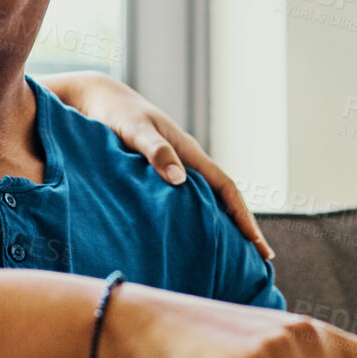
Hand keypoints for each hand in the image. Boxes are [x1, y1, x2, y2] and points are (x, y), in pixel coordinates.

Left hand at [40, 71, 273, 259]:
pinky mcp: (157, 174)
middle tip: (259, 258)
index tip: (257, 243)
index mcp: (188, 152)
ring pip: (205, 200)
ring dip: (221, 224)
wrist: (97, 100)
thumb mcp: (134, 129)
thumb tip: (180, 180)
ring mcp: (173, 167)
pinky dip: (196, 218)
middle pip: (222, 198)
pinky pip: (185, 200)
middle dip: (242, 225)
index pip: (226, 187)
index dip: (243, 215)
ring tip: (231, 255)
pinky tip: (193, 236)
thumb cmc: (115, 113)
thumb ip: (155, 150)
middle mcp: (186, 161)